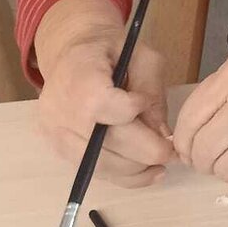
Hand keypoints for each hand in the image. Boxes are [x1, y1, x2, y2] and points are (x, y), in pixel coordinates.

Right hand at [35, 0, 172, 188]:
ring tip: (162, 164)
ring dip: (135, 170)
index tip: (146, 103)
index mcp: (79, 76)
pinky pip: (92, 172)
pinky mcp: (58, 149)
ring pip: (98, 165)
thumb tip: (161, 131)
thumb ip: (151, 88)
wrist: (72, 53)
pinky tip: (147, 172)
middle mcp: (60, 109)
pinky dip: (123, 176)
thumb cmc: (112, 50)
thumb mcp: (141, 55)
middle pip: (103, 142)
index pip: (104, 104)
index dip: (133, 109)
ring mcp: (55, 132)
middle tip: (173, 151)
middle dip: (145, 150)